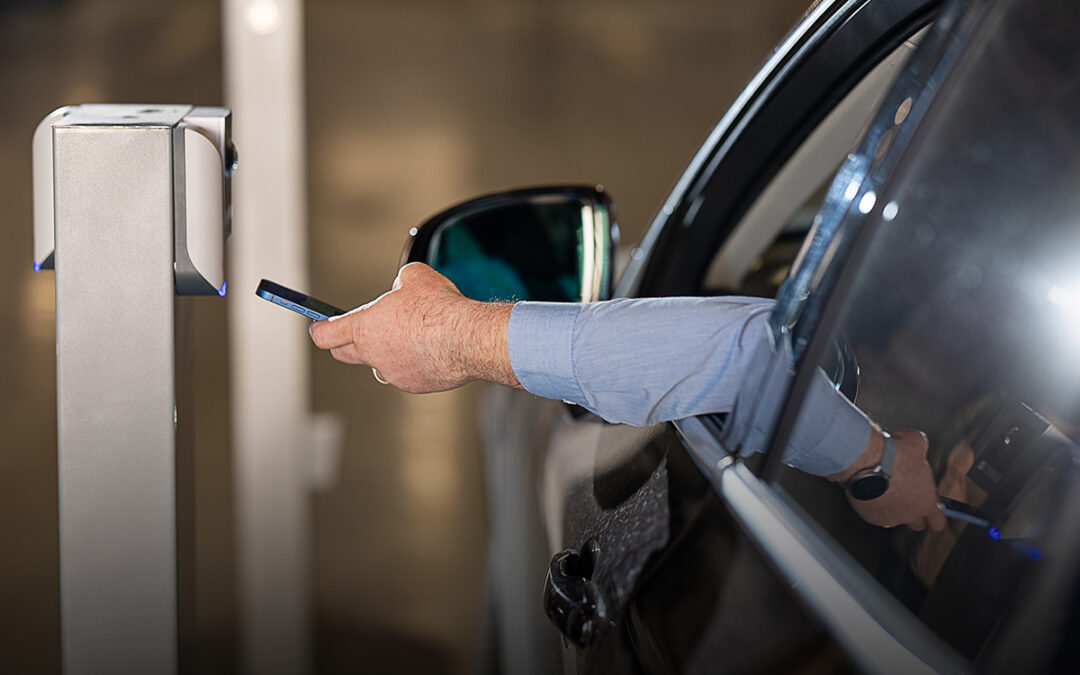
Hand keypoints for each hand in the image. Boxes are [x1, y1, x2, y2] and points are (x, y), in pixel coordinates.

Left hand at [309, 263, 519, 391]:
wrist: (469, 338)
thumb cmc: (441, 308)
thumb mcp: (415, 276)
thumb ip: (399, 284)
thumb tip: (402, 288)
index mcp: (365, 327)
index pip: (326, 335)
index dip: (320, 329)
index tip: (318, 326)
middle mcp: (374, 355)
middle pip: (344, 354)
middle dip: (345, 342)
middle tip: (356, 331)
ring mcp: (393, 373)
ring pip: (379, 364)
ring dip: (384, 352)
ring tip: (408, 336)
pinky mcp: (414, 385)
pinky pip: (404, 373)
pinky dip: (411, 362)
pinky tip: (430, 349)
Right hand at [830, 429, 946, 531]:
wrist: (864, 460)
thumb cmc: (893, 453)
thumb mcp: (916, 443)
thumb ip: (921, 451)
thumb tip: (918, 447)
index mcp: (925, 502)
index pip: (937, 522)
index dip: (935, 515)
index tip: (931, 508)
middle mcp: (908, 514)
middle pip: (917, 524)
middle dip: (914, 513)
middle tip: (907, 496)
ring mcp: (888, 517)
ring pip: (894, 518)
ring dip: (892, 507)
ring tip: (885, 488)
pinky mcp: (869, 515)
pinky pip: (875, 513)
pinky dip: (874, 504)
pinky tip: (870, 489)